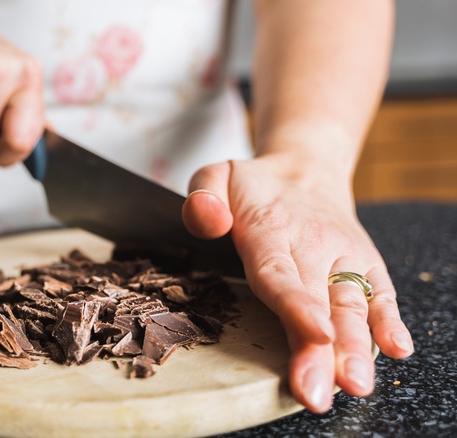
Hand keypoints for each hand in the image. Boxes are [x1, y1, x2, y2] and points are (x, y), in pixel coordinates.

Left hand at [182, 155, 413, 412]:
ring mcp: (343, 256)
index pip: (281, 272)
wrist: (305, 168)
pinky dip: (389, 320)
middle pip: (317, 302)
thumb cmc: (253, 185)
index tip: (314, 335)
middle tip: (318, 392)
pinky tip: (397, 349)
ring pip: (351, 305)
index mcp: (270, 228)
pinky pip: (380, 293)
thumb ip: (203, 196)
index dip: (297, 306)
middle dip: (321, 350)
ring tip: (355, 384)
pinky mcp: (364, 266)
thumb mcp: (215, 175)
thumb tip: (209, 221)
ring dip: (355, 347)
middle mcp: (313, 244)